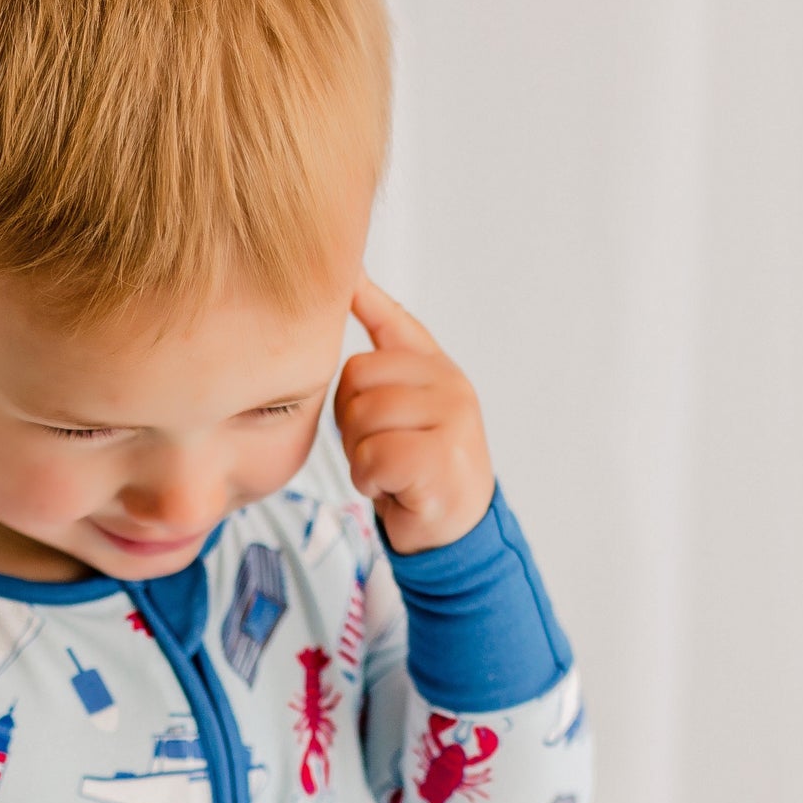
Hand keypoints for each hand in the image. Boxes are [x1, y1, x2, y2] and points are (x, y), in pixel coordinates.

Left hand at [334, 273, 496, 554]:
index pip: (395, 321)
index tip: (347, 272)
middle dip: (349, 420)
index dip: (364, 298)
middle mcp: (450, 385)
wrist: (454, 530)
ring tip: (387, 468)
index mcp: (437, 369)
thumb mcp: (405, 408)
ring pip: (362, 417)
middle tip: (375, 447)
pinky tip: (393, 487)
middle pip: (356, 376)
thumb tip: (354, 283)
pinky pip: (374, 456)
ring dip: (359, 454)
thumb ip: (385, 354)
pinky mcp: (442, 458)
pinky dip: (370, 480)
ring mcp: (452, 419)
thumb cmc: (419, 469)